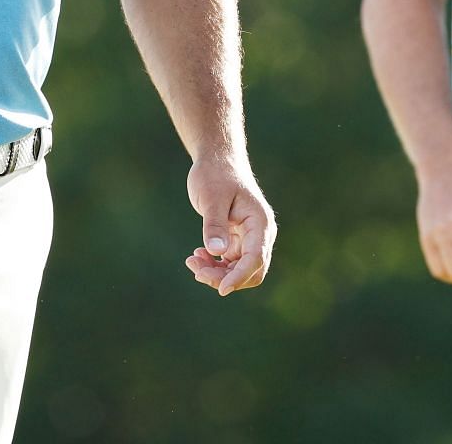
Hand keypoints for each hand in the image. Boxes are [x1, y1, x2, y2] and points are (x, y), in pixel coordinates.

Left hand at [184, 154, 274, 295]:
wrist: (216, 161)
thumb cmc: (215, 175)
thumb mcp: (212, 198)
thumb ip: (214, 224)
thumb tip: (216, 251)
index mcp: (260, 223)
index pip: (255, 258)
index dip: (239, 276)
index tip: (221, 290)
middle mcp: (259, 234)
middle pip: (250, 271)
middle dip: (225, 278)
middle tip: (196, 270)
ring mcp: (249, 238)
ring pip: (239, 270)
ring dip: (217, 273)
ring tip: (192, 261)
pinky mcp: (238, 240)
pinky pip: (230, 263)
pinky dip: (214, 265)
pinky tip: (197, 256)